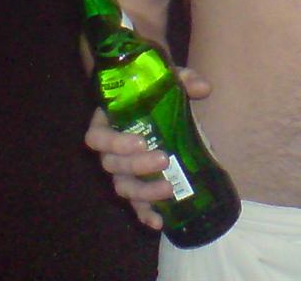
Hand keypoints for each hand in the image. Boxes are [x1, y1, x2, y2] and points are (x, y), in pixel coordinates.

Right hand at [84, 66, 211, 231]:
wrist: (156, 102)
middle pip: (112, 166)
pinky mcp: (137, 185)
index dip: (114, 143)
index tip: (140, 141)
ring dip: (143, 193)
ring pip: (122, 188)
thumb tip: (203, 88)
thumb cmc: (155, 89)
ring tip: (168, 188)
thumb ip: (183, 79)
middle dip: (137, 167)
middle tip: (163, 159)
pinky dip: (145, 215)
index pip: (97, 138)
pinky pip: (135, 205)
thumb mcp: (168, 77)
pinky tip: (159, 223)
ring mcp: (122, 171)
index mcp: (108, 122)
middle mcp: (110, 150)